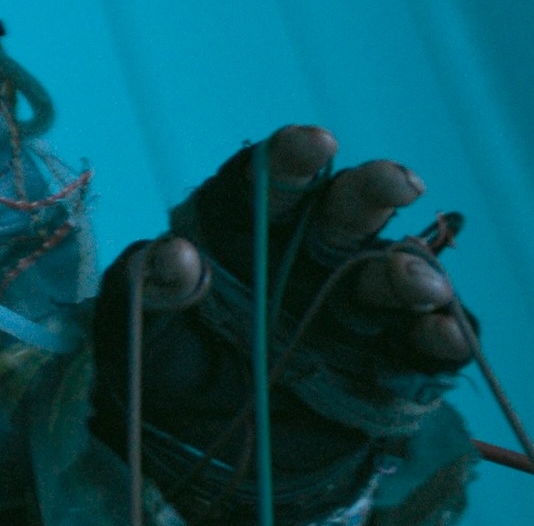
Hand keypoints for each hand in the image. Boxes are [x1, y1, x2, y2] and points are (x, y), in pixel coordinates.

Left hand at [93, 126, 473, 518]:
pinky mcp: (387, 362)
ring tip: (416, 285)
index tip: (313, 142)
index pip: (268, 182)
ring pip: (391, 273)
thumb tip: (172, 252)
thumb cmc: (167, 365)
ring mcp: (352, 307)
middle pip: (344, 211)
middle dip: (372, 191)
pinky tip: (444, 334)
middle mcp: (308, 256)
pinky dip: (441, 339)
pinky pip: (423, 345)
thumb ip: (151, 287)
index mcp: (244, 230)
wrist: (201, 441)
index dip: (292, 158)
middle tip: (397, 183)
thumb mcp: (139, 327)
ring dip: (410, 273)